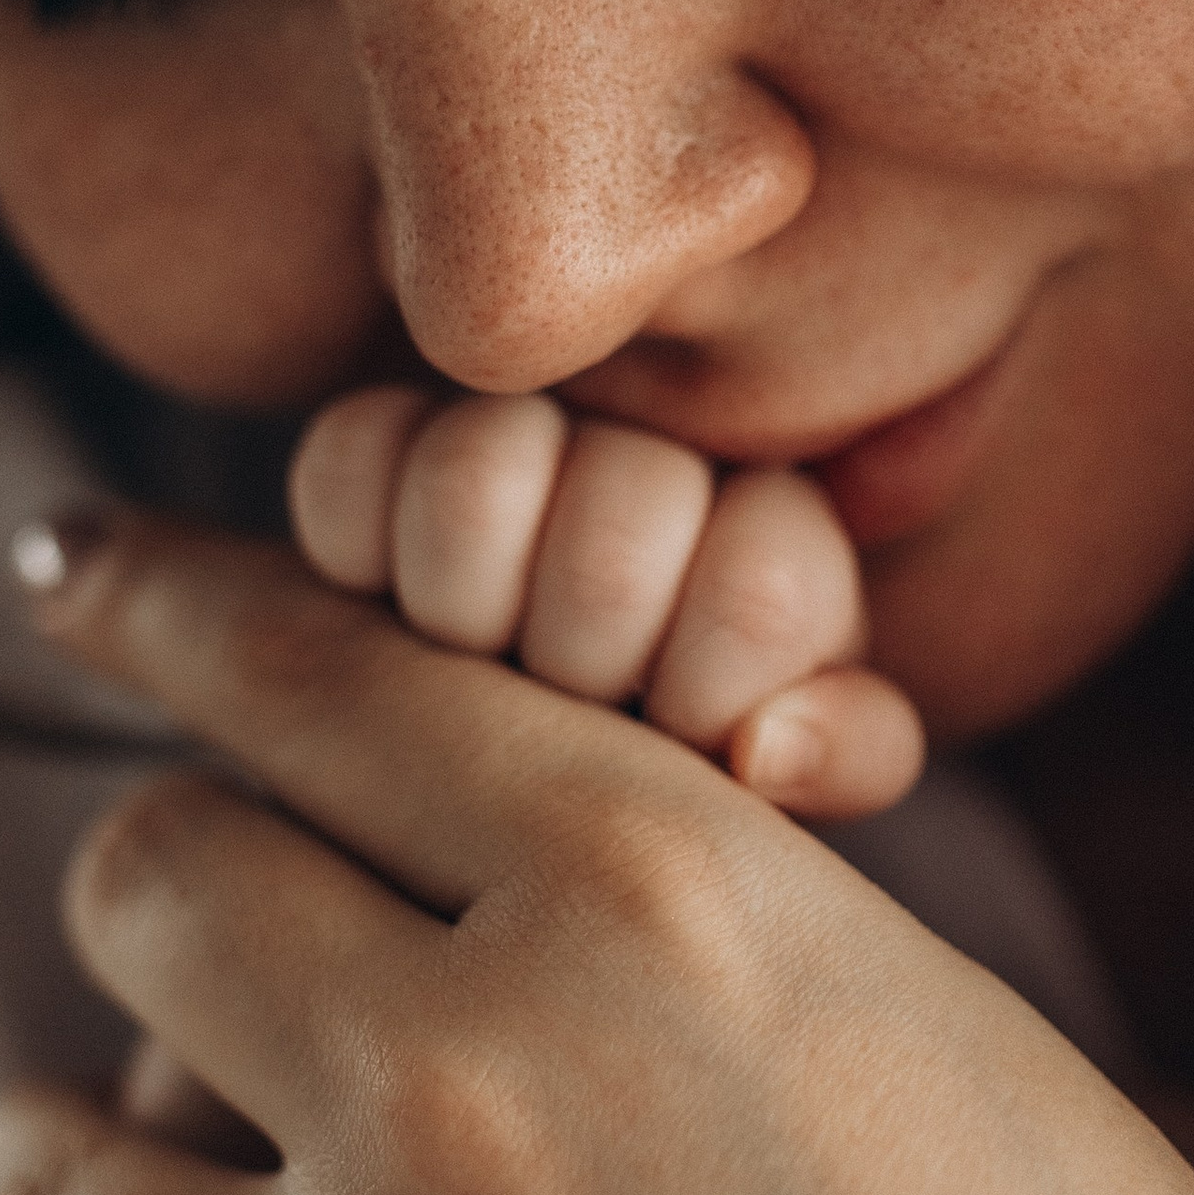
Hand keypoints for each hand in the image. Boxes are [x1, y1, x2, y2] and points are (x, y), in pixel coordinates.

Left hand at [0, 518, 1193, 1194]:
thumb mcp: (884, 1006)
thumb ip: (624, 888)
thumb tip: (386, 821)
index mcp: (652, 889)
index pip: (289, 663)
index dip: (161, 596)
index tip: (84, 572)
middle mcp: (471, 1092)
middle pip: (143, 881)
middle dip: (182, 882)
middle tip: (222, 946)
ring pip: (40, 1170)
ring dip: (94, 1153)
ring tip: (160, 1186)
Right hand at [288, 385, 922, 818]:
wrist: (527, 747)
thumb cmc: (696, 756)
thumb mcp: (800, 765)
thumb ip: (843, 747)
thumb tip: (768, 747)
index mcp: (772, 529)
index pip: (759, 588)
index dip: (702, 691)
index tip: (676, 741)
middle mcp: (653, 449)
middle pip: (617, 524)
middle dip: (585, 656)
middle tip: (572, 707)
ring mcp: (512, 430)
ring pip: (474, 476)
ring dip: (464, 601)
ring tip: (477, 663)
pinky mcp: (380, 439)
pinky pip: (350, 455)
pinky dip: (357, 543)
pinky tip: (385, 610)